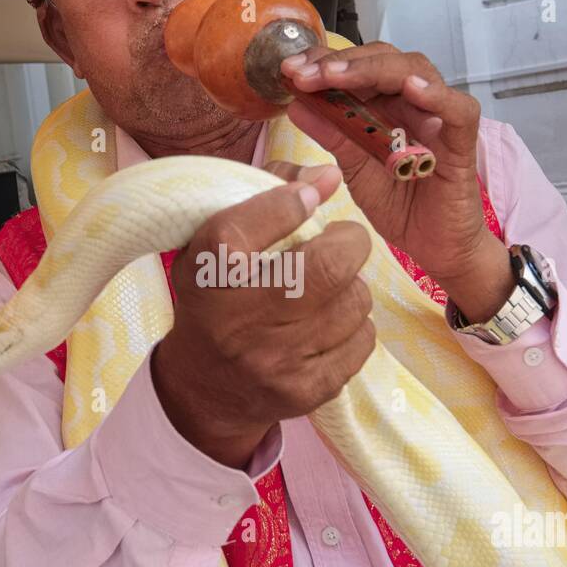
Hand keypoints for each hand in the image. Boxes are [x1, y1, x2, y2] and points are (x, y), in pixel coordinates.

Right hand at [150, 162, 375, 467]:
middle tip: (343, 241)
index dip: (290, 202)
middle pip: (328, 268)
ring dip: (351, 286)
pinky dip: (355, 325)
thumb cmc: (218, 297)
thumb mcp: (218, 244)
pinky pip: (362, 341)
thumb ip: (267, 193)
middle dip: (349, 243)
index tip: (308, 195)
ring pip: (354, 302)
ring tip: (330, 289)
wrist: (204, 389)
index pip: (250, 224)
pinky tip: (331, 324)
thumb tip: (329, 175)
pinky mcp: (304, 391)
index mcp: (208, 275)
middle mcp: (238, 320)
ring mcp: (275, 360)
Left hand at [280, 43, 512, 320]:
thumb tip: (295, 103)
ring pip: (417, 71)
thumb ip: (330, 134)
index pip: (357, 66)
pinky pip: (459, 110)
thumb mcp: (353, 169)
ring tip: (337, 76)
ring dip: (375, 69)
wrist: (434, 247)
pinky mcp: (463, 143)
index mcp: (385, 103)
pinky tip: (411, 88)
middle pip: (383, 58)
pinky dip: (437, 96)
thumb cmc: (399, 205)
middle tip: (303, 73)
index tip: (289, 69)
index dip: (323, 61)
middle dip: (340, 62)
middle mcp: (412, 102)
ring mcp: (439, 118)